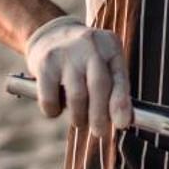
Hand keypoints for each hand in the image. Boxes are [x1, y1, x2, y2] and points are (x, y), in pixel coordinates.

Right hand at [23, 16, 132, 134]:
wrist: (50, 35)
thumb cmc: (84, 60)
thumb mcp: (104, 64)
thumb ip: (115, 88)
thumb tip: (123, 121)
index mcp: (110, 46)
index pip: (119, 77)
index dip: (121, 103)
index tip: (121, 124)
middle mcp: (90, 45)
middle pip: (98, 85)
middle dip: (100, 115)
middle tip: (100, 132)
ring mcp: (66, 52)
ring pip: (76, 95)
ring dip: (79, 117)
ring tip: (79, 120)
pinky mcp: (45, 63)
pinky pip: (50, 98)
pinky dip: (53, 111)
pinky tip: (56, 106)